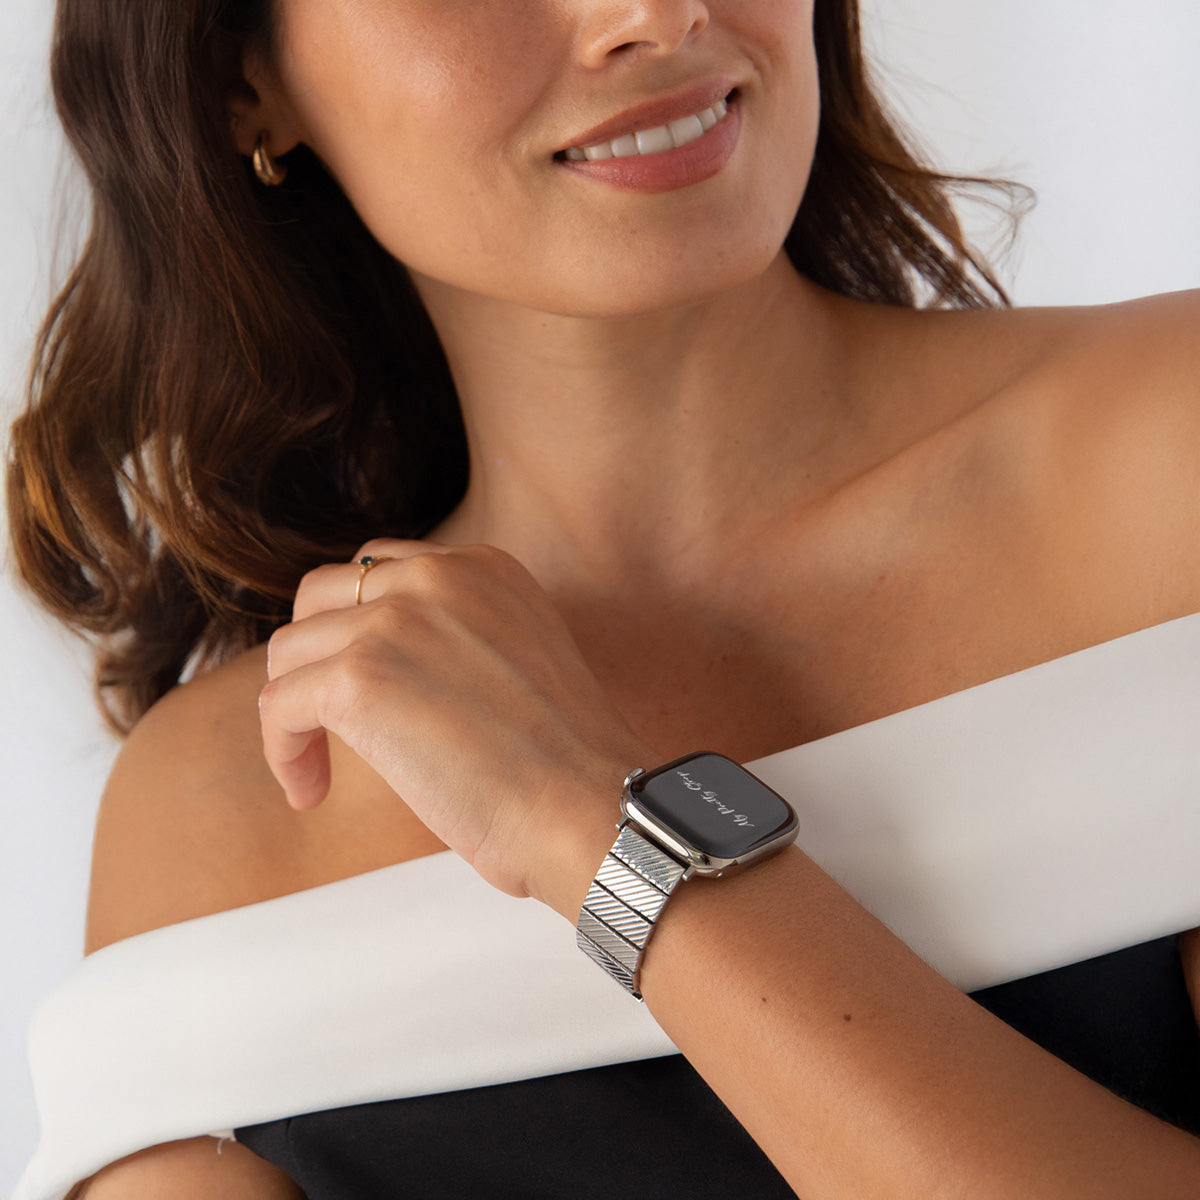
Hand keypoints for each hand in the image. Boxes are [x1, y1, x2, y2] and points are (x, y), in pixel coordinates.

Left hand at [259, 539, 655, 906]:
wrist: (587, 804)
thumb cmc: (565, 763)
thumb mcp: (520, 657)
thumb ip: (460, 636)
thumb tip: (393, 668)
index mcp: (482, 567)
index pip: (381, 570)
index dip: (357, 628)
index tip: (367, 687)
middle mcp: (436, 575)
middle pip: (322, 595)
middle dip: (314, 656)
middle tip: (325, 718)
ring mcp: (394, 621)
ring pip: (290, 652)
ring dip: (295, 712)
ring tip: (317, 770)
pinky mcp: (358, 677)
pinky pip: (278, 706)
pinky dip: (284, 754)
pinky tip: (311, 793)